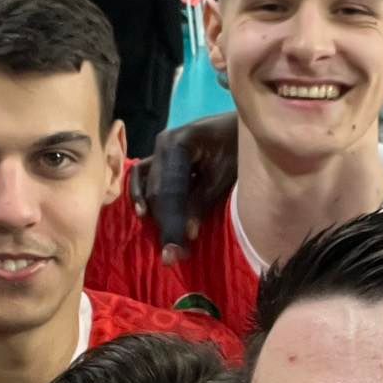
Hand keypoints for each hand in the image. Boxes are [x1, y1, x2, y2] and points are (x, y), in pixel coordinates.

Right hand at [128, 113, 237, 262]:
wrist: (240, 126)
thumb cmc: (237, 146)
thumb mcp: (224, 175)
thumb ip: (203, 202)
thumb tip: (187, 234)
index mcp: (178, 144)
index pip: (169, 191)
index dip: (172, 224)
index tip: (176, 252)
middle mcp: (162, 144)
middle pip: (156, 191)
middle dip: (165, 225)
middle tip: (172, 256)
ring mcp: (158, 149)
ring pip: (148, 187)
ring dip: (155, 214)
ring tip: (163, 240)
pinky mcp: (160, 157)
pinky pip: (143, 177)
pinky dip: (142, 195)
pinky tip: (144, 213)